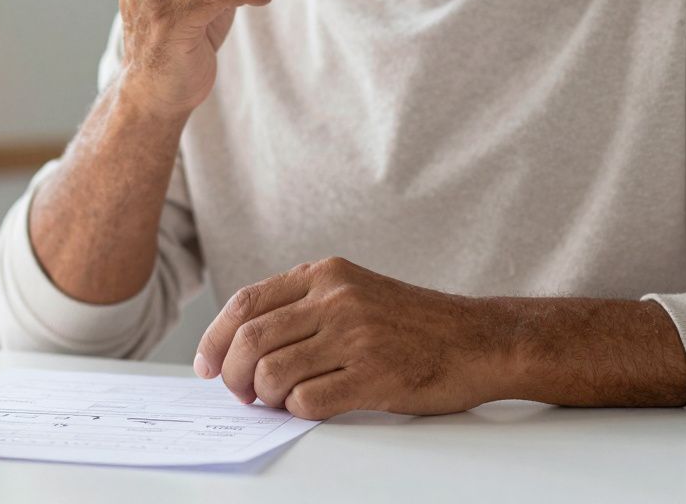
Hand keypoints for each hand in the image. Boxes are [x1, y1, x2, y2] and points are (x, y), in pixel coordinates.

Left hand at [194, 257, 511, 419]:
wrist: (479, 339)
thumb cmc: (413, 323)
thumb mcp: (354, 291)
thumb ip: (304, 306)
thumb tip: (241, 345)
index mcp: (325, 275)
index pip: (246, 303)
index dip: (215, 338)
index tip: (206, 365)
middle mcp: (336, 299)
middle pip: (251, 340)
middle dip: (233, 374)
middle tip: (240, 394)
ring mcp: (356, 336)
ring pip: (273, 373)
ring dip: (265, 397)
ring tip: (277, 402)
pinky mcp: (375, 375)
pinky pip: (309, 400)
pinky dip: (296, 411)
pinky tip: (308, 407)